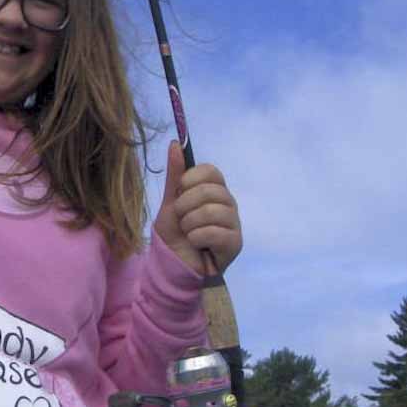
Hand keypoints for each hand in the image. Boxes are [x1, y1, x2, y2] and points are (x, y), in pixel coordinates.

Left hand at [153, 141, 241, 275]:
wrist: (173, 263)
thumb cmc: (175, 233)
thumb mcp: (170, 201)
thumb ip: (175, 175)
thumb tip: (175, 143)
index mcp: (214, 190)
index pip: (211, 170)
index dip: (190, 179)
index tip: (179, 192)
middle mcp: (228, 203)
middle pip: (210, 190)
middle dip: (185, 205)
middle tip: (182, 218)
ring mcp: (234, 223)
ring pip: (211, 211)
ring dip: (189, 224)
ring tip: (188, 233)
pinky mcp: (235, 243)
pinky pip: (214, 232)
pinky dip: (197, 238)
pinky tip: (196, 244)